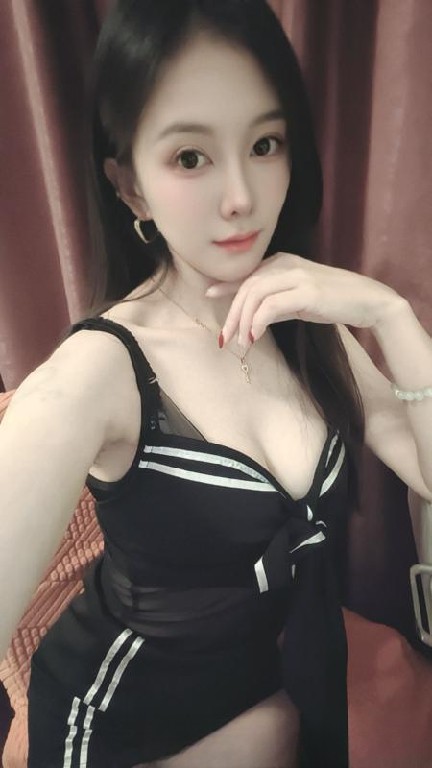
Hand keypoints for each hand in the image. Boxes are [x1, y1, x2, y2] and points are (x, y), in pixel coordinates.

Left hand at [205, 252, 400, 347]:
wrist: (369, 301)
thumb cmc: (335, 302)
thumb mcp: (299, 301)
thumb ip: (276, 305)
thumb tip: (253, 321)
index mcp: (283, 262)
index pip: (248, 274)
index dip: (227, 286)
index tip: (210, 295)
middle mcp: (287, 264)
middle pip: (247, 286)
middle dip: (232, 313)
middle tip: (224, 337)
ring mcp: (297, 276)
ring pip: (255, 294)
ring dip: (243, 321)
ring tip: (241, 343)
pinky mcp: (307, 292)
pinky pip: (271, 306)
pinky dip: (258, 321)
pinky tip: (255, 336)